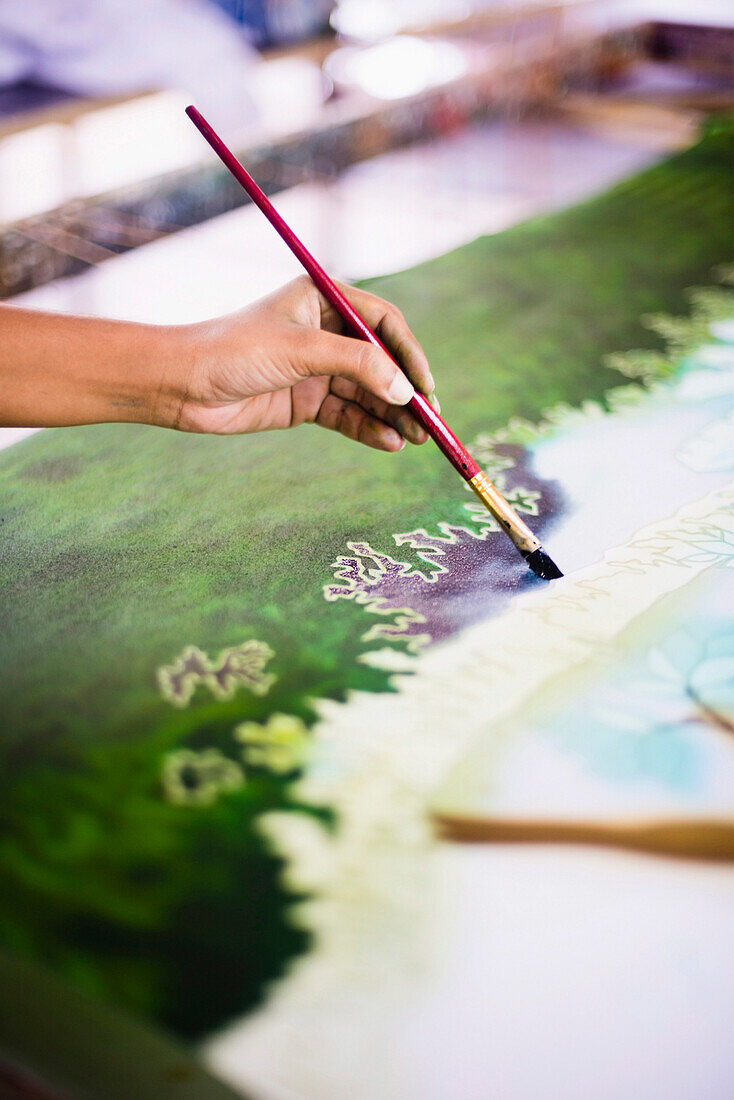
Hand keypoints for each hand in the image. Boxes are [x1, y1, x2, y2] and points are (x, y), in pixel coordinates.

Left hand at [175, 276, 435, 450]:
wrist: (182, 387)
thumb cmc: (233, 351)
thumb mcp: (299, 350)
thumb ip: (356, 365)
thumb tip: (403, 389)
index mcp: (324, 301)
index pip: (383, 323)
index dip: (409, 353)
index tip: (425, 384)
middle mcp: (325, 333)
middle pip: (380, 362)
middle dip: (406, 391)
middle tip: (431, 420)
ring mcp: (316, 369)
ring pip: (367, 393)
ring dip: (392, 415)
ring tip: (416, 439)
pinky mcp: (305, 402)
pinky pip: (347, 415)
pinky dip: (368, 428)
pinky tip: (388, 443)